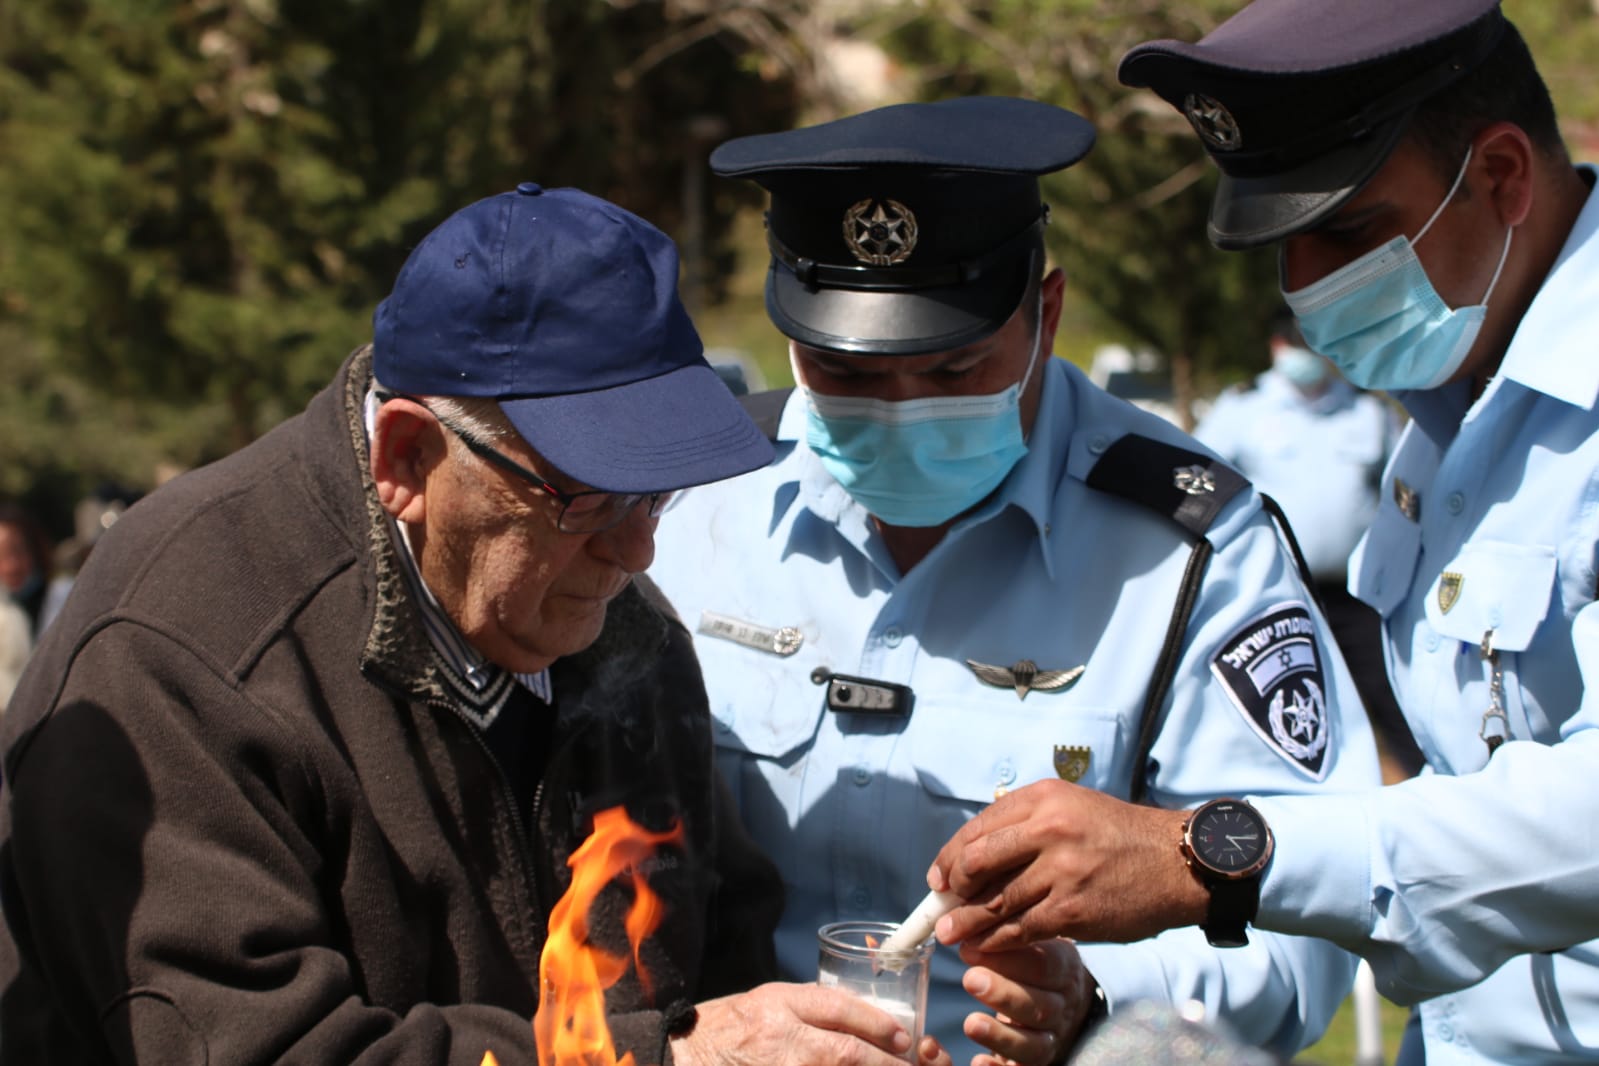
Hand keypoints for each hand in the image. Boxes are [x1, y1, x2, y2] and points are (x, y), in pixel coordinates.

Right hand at [671, 981, 952, 1065]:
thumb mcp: (765, 1000)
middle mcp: (779, 1040)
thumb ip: (809, 1006)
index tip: (904, 1038)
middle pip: (846, 1054)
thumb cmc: (724, 1028)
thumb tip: (861, 1018)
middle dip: (885, 1064)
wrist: (679, 1056)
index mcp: (777, 1005)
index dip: (877, 1024)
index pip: (837, 1009)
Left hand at [925, 779, 1204, 951]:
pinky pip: (1020, 928)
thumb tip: (975, 857)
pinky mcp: (1073, 909)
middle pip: (977, 860)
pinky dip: (996, 940)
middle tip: (943, 904)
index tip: (939, 877)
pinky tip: (986, 946)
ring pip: (995, 900)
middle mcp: (1049, 828)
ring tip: (949, 934)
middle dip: (952, 887)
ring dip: (966, 921)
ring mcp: (1061, 870)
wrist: (1176, 863)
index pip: (979, 827)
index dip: (950, 856)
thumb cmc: (1120, 837)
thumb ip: (1028, 825)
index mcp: (1044, 798)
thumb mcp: (1073, 808)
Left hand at [959, 939, 1096, 1065]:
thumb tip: (963, 917)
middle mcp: (1063, 1007)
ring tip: (971, 1023)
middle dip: (1004, 993)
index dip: (1008, 959)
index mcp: (1064, 971)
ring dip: (1001, 1035)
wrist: (1066, 1001)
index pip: (1044, 964)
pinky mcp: (1039, 1062)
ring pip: (1033, 1044)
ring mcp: (1053, 1039)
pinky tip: (979, 1062)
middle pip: (1040, 1006)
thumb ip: (1006, 931)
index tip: (969, 948)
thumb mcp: (1034, 942)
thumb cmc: (1037, 964)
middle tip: (970, 979)